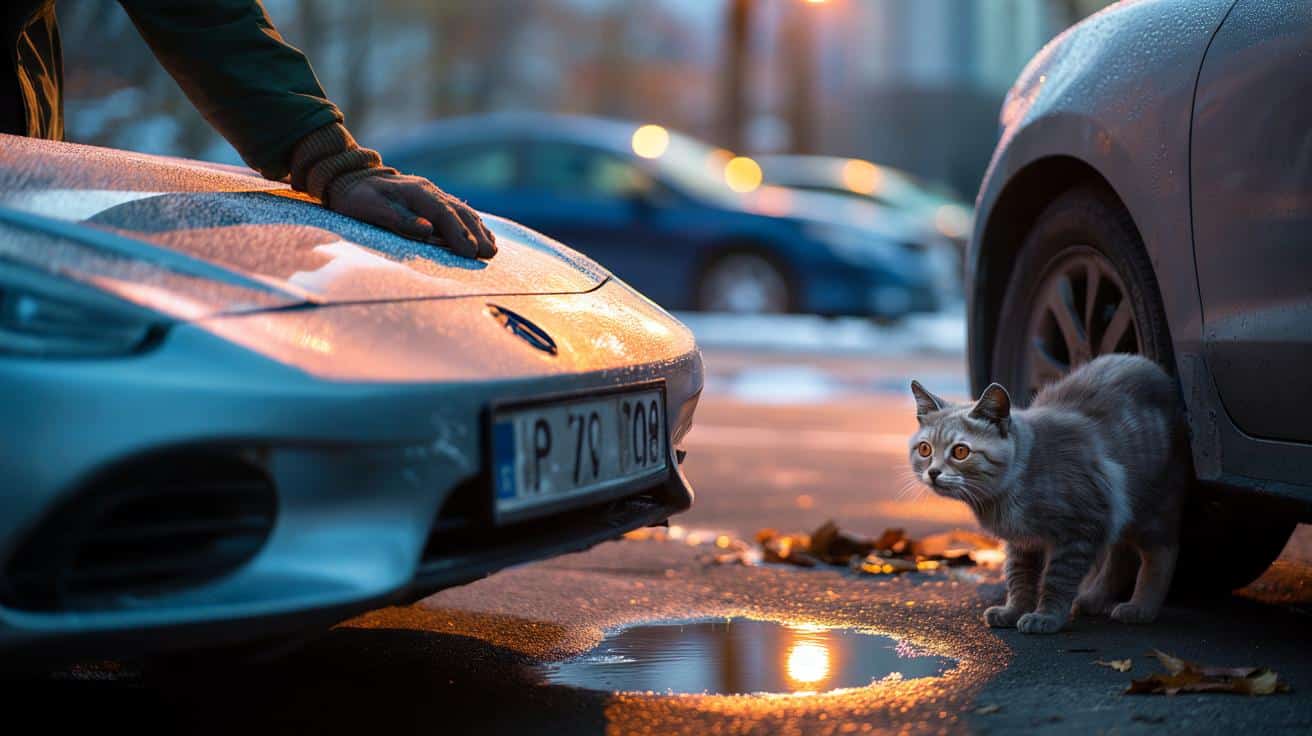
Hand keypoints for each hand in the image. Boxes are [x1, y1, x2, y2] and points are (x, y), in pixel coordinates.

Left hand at [331, 173, 496, 258]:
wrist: (352, 179)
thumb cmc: (359, 198)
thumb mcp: (371, 208)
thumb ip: (399, 218)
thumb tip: (427, 229)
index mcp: (417, 193)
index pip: (444, 214)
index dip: (459, 234)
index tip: (470, 253)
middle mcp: (430, 191)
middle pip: (460, 213)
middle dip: (476, 235)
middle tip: (489, 255)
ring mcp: (434, 194)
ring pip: (463, 212)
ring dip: (479, 230)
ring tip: (492, 249)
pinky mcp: (433, 201)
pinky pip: (459, 212)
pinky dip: (473, 224)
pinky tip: (483, 234)